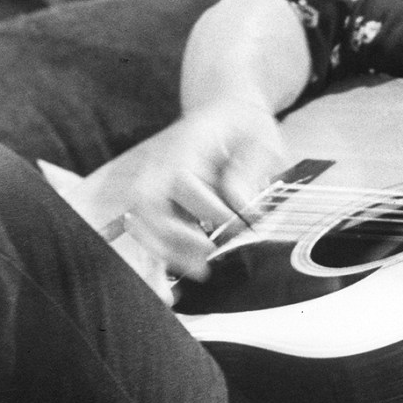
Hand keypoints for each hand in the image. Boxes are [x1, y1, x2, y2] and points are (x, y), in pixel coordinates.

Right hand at [121, 99, 287, 280]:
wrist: (226, 111)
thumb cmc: (245, 125)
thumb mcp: (261, 138)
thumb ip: (249, 168)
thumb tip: (241, 204)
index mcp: (185, 145)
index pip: (181, 180)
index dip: (207, 207)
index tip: (238, 222)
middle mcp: (161, 165)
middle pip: (145, 205)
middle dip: (171, 238)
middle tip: (206, 260)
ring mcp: (155, 184)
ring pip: (141, 225)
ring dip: (162, 255)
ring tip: (191, 279)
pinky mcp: (160, 203)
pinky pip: (149, 235)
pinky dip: (155, 262)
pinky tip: (167, 292)